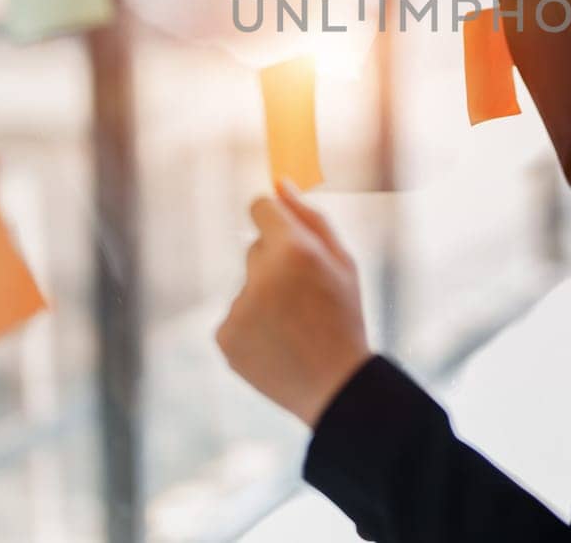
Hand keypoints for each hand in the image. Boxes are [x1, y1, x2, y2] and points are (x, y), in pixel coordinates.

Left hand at [216, 181, 372, 428]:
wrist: (335, 387)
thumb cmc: (344, 317)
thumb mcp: (343, 262)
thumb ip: (311, 217)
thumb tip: (279, 184)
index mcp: (293, 250)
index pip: (260, 208)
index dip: (273, 217)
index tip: (282, 230)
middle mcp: (260, 276)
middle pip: (255, 249)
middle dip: (276, 263)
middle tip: (306, 297)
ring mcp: (239, 308)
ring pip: (246, 285)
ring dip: (265, 297)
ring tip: (294, 327)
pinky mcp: (225, 337)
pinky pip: (235, 316)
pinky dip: (252, 326)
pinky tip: (278, 344)